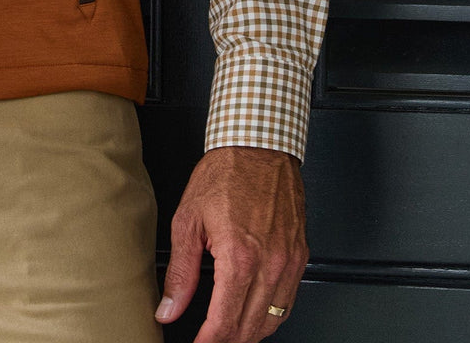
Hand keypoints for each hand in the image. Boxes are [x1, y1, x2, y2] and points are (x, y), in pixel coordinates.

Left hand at [156, 146, 307, 341]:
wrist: (257, 147)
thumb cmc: (224, 174)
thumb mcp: (187, 219)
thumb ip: (180, 272)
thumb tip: (169, 307)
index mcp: (240, 258)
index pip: (225, 323)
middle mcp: (270, 265)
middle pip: (250, 329)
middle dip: (227, 341)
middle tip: (208, 340)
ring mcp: (290, 263)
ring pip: (273, 321)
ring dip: (249, 333)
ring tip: (227, 331)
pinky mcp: (300, 257)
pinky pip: (288, 302)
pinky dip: (270, 315)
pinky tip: (253, 312)